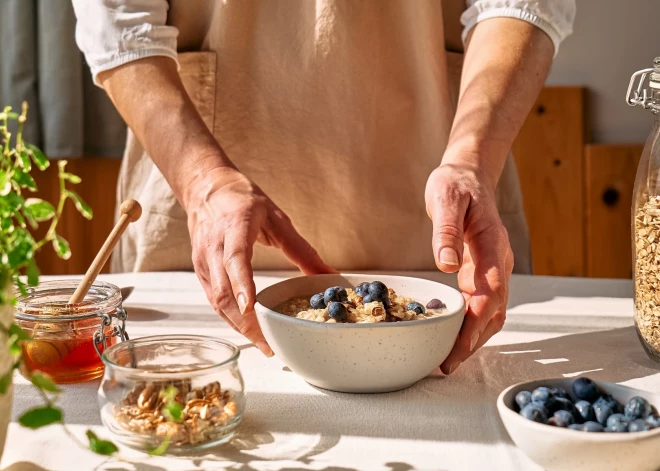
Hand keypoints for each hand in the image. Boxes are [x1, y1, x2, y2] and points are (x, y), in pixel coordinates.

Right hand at [186, 167, 334, 355]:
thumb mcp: (277, 218)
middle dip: (245, 322)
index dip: (242, 284)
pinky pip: (213, 300)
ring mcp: (203, 261)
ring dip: (238, 326)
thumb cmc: (243, 200)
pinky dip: (231, 319)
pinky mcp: (200, 271)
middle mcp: (213, 247)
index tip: (252, 307)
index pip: (235, 258)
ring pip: (216, 301)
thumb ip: (301, 248)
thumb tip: (329, 274)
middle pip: (223, 290)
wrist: (206, 187)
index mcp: (234, 227)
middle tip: (269, 343)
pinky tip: (249, 330)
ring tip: (264, 344)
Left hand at [425, 162, 513, 373]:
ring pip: (493, 312)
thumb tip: (446, 264)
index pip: (488, 293)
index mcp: (492, 244)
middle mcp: (498, 261)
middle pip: (494, 311)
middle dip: (473, 341)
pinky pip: (484, 303)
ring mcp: (494, 267)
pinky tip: (455, 337)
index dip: (474, 324)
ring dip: (475, 338)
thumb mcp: (446, 198)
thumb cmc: (456, 184)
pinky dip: (472, 324)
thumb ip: (446, 230)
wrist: (470, 174)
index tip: (457, 347)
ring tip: (450, 360)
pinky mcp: (484, 270)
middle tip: (448, 365)